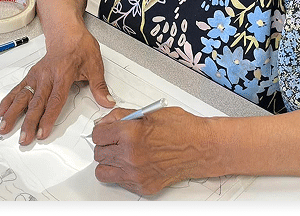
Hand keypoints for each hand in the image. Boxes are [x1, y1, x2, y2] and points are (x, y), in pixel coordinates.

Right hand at [0, 27, 114, 144]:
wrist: (67, 32)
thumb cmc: (80, 47)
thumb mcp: (95, 64)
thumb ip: (99, 86)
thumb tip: (107, 102)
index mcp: (63, 75)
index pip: (55, 101)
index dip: (48, 118)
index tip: (42, 132)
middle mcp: (47, 76)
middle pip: (36, 103)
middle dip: (28, 123)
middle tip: (23, 139)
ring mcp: (37, 76)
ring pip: (23, 97)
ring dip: (12, 114)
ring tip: (4, 128)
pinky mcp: (32, 75)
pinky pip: (18, 89)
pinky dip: (8, 100)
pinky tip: (1, 111)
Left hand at [92, 106, 215, 195]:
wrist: (202, 147)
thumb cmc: (182, 128)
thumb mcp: (149, 113)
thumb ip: (123, 117)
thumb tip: (107, 121)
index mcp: (130, 134)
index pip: (97, 135)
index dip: (101, 130)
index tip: (105, 131)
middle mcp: (130, 156)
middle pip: (98, 153)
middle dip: (105, 145)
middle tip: (115, 140)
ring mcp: (135, 174)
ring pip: (103, 171)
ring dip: (109, 161)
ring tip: (120, 154)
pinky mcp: (142, 186)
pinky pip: (119, 182)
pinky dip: (122, 173)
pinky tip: (133, 163)